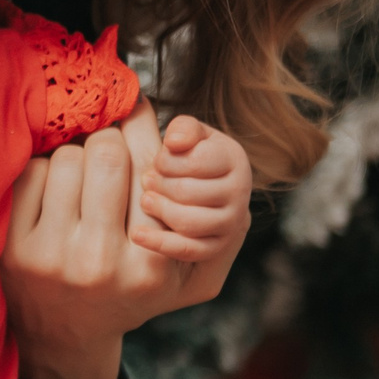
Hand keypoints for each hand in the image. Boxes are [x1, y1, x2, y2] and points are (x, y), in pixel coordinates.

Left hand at [2, 101, 253, 378]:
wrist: (65, 335)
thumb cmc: (130, 289)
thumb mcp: (182, 272)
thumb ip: (204, 215)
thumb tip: (162, 118)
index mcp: (151, 266)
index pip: (152, 167)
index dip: (144, 130)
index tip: (139, 119)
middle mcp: (101, 262)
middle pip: (107, 152)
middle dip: (111, 139)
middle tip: (111, 146)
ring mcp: (53, 257)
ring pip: (68, 158)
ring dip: (78, 156)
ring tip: (85, 176)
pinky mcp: (16, 249)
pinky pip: (33, 174)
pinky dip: (46, 171)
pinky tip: (56, 193)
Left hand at [135, 114, 253, 261]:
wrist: (207, 189)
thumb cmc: (190, 158)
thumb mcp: (190, 136)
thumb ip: (183, 129)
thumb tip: (174, 141)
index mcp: (233, 158)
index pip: (196, 161)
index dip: (167, 161)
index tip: (157, 161)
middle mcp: (240, 191)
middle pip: (188, 192)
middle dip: (161, 185)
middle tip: (146, 181)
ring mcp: (231, 222)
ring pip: (189, 222)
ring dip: (161, 210)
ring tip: (146, 200)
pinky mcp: (217, 246)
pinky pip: (188, 249)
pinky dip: (160, 243)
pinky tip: (138, 234)